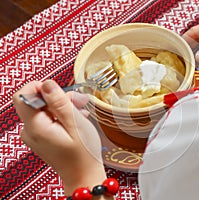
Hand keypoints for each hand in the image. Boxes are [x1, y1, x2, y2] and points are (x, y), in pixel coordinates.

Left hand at [13, 80, 106, 195]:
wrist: (83, 176)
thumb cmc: (83, 153)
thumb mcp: (75, 124)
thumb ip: (59, 103)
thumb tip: (47, 84)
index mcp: (36, 127)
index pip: (22, 95)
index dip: (40, 87)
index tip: (60, 92)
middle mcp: (29, 131)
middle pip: (36, 101)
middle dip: (58, 98)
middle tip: (80, 101)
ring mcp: (34, 135)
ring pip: (44, 109)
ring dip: (63, 106)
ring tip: (82, 111)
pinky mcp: (41, 137)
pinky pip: (47, 119)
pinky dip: (61, 115)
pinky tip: (76, 119)